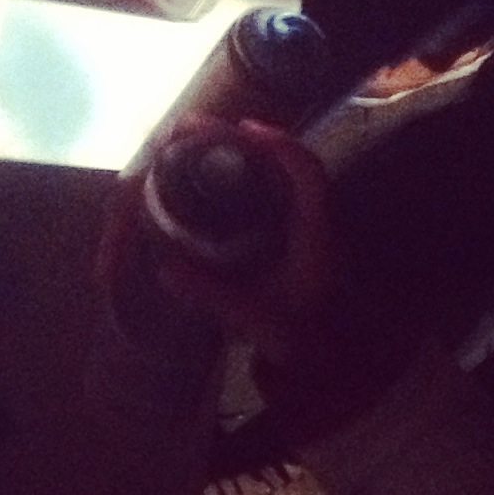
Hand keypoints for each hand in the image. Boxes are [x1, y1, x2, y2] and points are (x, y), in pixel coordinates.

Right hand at [107, 120, 409, 441]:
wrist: (328, 366)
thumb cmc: (300, 340)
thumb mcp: (257, 318)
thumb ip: (214, 295)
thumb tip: (164, 269)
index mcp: (316, 232)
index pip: (307, 172)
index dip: (279, 144)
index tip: (243, 128)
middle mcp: (315, 219)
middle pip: (287, 162)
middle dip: (244, 139)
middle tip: (200, 128)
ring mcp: (307, 225)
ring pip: (280, 173)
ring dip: (243, 154)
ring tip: (200, 142)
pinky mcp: (292, 234)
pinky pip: (272, 191)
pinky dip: (244, 176)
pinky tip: (212, 178)